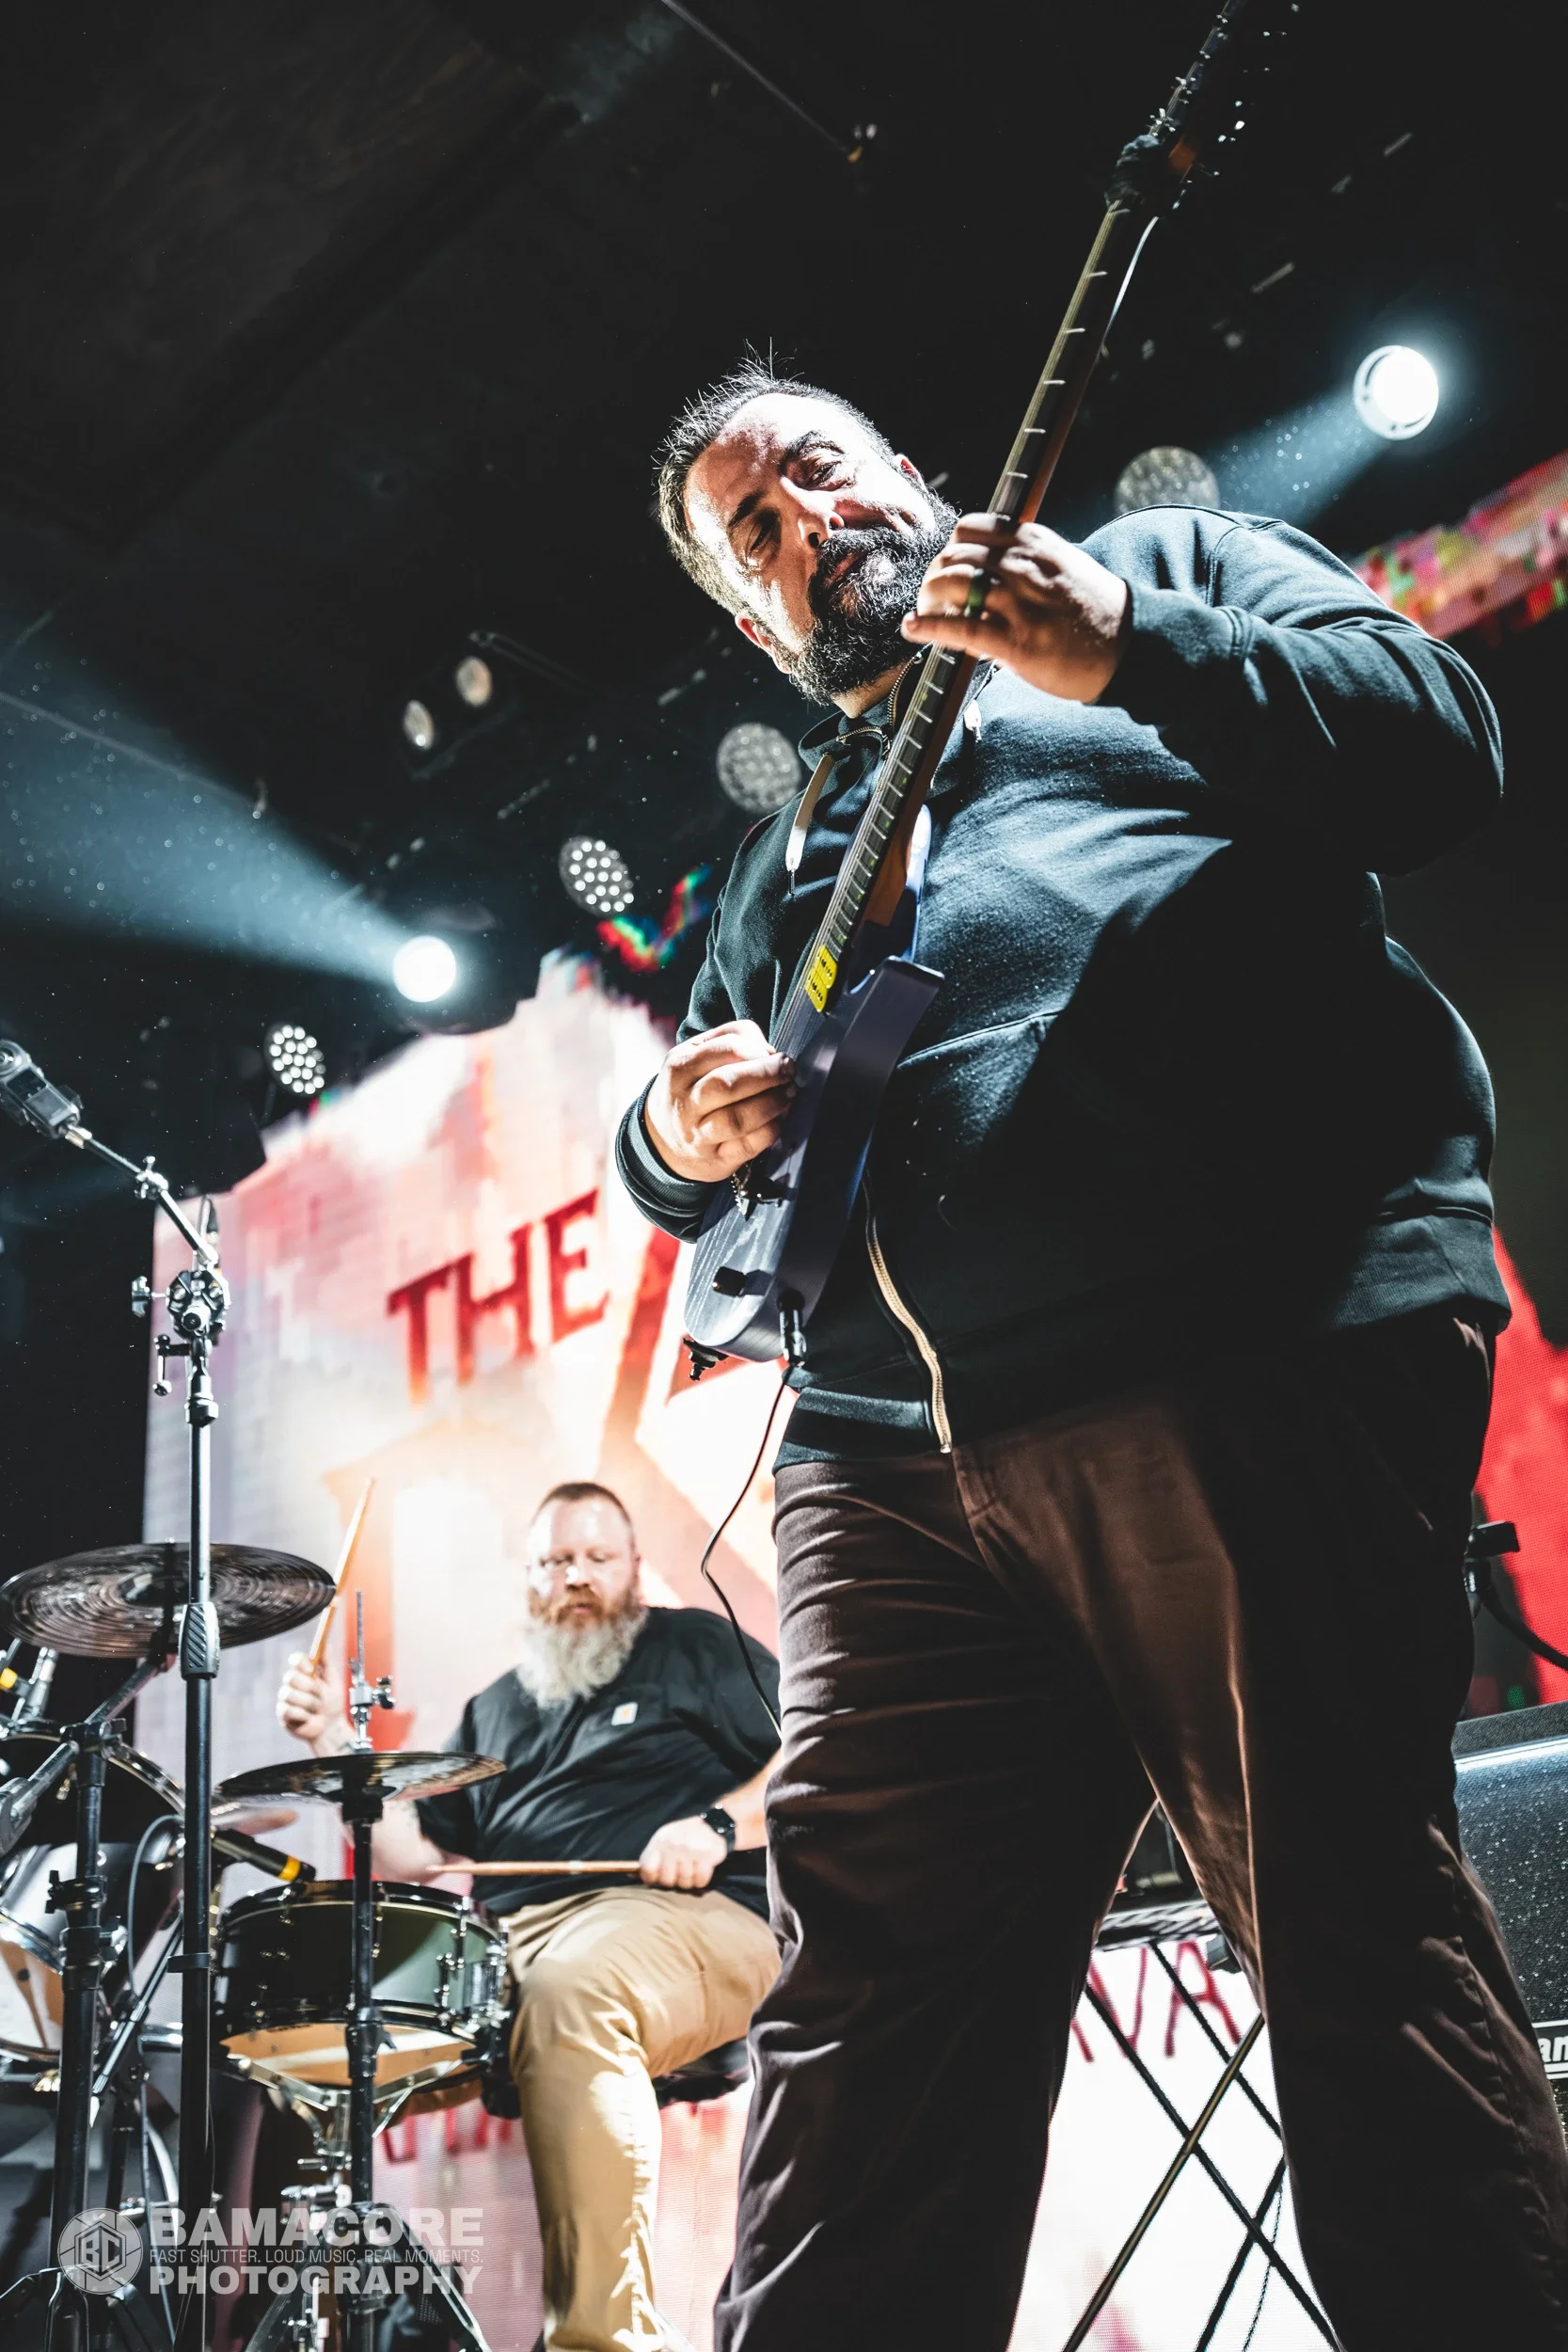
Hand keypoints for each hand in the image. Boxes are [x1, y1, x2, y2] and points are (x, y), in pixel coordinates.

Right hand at [276, 1651, 349, 1752]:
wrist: (330, 1727)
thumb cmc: (332, 1704)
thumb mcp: (334, 1682)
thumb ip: (328, 1664)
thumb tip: (326, 1644)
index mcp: (305, 1673)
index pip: (296, 1659)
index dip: (300, 1662)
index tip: (310, 1670)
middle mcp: (293, 1683)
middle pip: (291, 1676)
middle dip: (309, 1688)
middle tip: (320, 1696)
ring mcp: (286, 1698)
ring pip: (290, 1694)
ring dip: (309, 1703)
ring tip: (317, 1709)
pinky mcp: (283, 1713)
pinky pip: (289, 1710)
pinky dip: (303, 1715)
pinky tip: (308, 1718)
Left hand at [638, 1814, 728, 1890]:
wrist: (713, 1825)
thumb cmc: (683, 1837)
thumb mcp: (663, 1841)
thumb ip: (650, 1858)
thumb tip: (629, 1873)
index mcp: (660, 1841)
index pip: (647, 1869)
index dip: (652, 1878)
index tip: (658, 1877)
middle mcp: (674, 1845)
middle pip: (667, 1880)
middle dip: (674, 1881)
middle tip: (679, 1873)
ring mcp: (691, 1850)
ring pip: (685, 1883)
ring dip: (689, 1881)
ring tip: (692, 1869)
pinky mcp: (708, 1855)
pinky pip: (700, 1880)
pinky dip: (702, 1880)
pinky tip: (701, 1870)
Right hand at [643, 1019, 794, 1182]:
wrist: (662, 1141)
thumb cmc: (688, 1090)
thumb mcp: (693, 1057)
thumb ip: (729, 1041)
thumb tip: (766, 1051)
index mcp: (679, 1068)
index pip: (725, 1049)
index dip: (756, 1049)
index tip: (773, 1053)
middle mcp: (685, 1103)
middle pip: (728, 1083)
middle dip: (767, 1074)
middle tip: (788, 1070)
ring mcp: (698, 1135)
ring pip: (738, 1119)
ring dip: (772, 1103)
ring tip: (789, 1093)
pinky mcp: (716, 1159)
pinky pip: (749, 1145)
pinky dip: (772, 1129)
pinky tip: (781, 1117)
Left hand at [900, 514, 1129, 702]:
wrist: (1130, 646)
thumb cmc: (1094, 611)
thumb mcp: (1062, 565)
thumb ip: (1024, 561)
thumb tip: (985, 571)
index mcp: (1034, 542)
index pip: (971, 528)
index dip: (949, 549)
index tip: (947, 567)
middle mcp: (1022, 565)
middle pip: (953, 556)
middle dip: (934, 576)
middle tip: (932, 597)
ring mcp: (1018, 602)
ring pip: (951, 583)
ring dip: (928, 599)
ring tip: (927, 613)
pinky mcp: (1015, 640)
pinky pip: (958, 626)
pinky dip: (927, 626)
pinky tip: (913, 629)